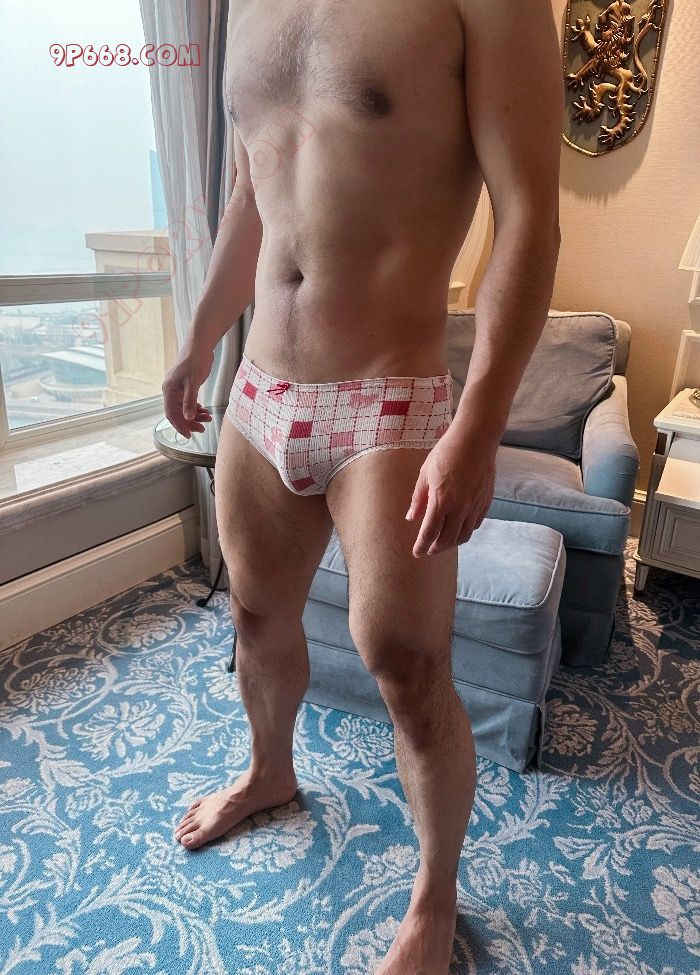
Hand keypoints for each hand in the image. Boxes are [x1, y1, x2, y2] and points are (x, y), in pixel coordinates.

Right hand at [162, 347, 214, 438]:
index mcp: (169, 390)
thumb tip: (188, 418)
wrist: (201, 345)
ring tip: (208, 419)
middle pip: (178, 413)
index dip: (179, 426)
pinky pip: (189, 402)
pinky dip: (197, 408)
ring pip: (185, 408)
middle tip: (202, 429)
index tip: (189, 435)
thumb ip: (190, 401)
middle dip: (190, 422)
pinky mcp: (187, 386)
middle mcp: (171, 391)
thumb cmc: (195, 360)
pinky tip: (205, 411)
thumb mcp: (193, 382)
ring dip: (195, 416)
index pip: (171, 413)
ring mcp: (179, 389)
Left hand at [405, 428, 496, 557]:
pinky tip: (459, 528)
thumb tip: (411, 518)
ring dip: (452, 543)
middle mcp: (460, 507)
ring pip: (464, 535)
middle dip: (436, 549)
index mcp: (441, 500)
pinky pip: (475, 524)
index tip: (417, 553)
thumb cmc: (446, 452)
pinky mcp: (486, 501)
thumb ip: (418, 499)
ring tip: (443, 543)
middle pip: (448, 539)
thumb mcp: (425, 474)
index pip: (430, 533)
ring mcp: (475, 505)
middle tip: (428, 550)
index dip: (422, 546)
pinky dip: (466, 531)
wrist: (476, 439)